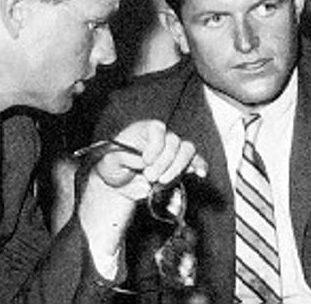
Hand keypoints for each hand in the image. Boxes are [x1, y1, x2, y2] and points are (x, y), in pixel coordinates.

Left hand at [78, 120, 206, 257]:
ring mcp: (173, 151)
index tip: (145, 160)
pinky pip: (196, 161)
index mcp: (145, 130)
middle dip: (164, 162)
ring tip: (162, 181)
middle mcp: (162, 137)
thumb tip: (141, 162)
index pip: (158, 129)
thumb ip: (123, 157)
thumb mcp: (110, 160)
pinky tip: (200, 173)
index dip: (154, 146)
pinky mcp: (181, 166)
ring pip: (187, 151)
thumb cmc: (114, 165)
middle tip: (149, 176)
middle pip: (174, 142)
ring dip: (177, 168)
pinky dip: (200, 166)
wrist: (119, 181)